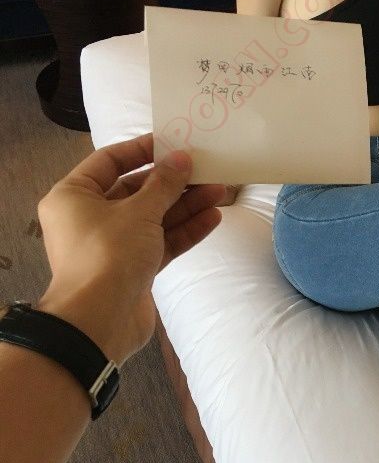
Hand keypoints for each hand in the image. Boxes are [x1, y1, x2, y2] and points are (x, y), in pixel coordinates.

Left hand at [35, 133, 226, 366]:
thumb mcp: (139, 211)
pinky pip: (160, 242)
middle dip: (173, 183)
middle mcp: (89, 218)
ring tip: (220, 192)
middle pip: (136, 191)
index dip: (142, 150)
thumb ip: (164, 184)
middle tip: (207, 169)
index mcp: (74, 196)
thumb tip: (182, 158)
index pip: (109, 161)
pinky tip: (212, 218)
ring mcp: (112, 245)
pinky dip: (184, 231)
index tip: (174, 142)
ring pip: (153, 218)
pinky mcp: (133, 268)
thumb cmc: (108, 254)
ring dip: (186, 206)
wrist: (100, 321)